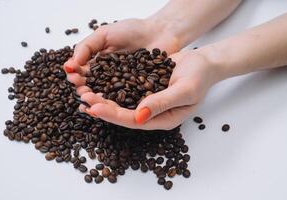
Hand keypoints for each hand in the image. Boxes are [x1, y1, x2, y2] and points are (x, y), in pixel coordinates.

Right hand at [64, 18, 180, 94]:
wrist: (160, 32)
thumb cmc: (133, 30)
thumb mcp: (104, 34)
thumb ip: (86, 47)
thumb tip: (68, 65)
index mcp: (98, 65)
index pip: (82, 74)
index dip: (76, 76)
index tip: (73, 76)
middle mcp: (108, 77)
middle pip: (92, 88)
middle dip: (84, 90)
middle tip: (82, 91)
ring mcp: (122, 87)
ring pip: (107, 97)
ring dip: (97, 101)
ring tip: (91, 101)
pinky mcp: (136, 93)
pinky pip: (125, 101)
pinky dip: (116, 105)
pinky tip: (109, 107)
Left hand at [80, 50, 221, 129]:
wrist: (203, 62)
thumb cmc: (200, 77)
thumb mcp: (185, 90)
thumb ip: (163, 103)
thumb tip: (139, 116)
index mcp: (163, 119)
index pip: (134, 121)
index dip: (113, 115)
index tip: (93, 108)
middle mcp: (152, 113)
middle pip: (123, 114)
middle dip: (102, 107)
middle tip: (83, 98)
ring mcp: (147, 101)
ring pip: (121, 103)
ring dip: (103, 98)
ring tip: (84, 91)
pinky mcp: (144, 89)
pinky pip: (125, 90)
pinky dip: (111, 86)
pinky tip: (97, 82)